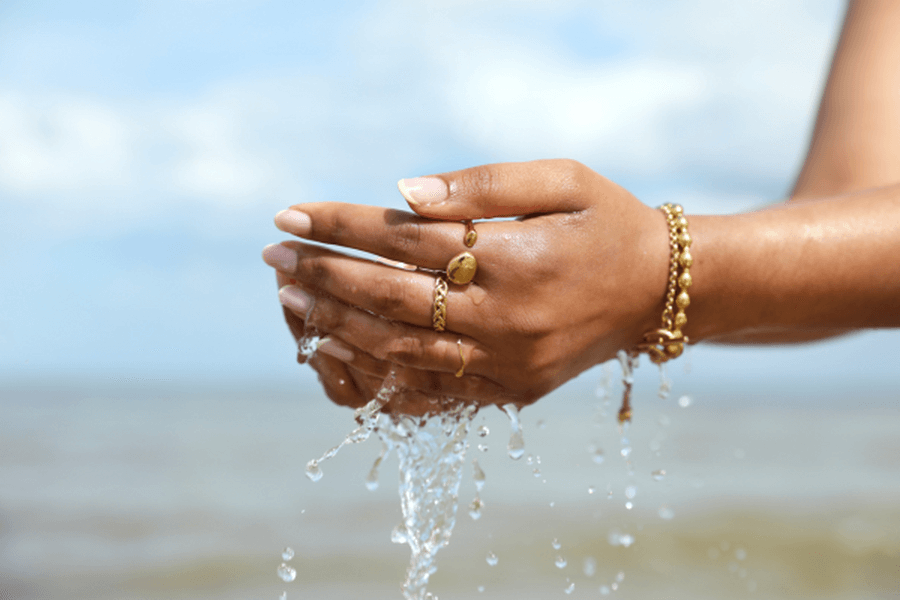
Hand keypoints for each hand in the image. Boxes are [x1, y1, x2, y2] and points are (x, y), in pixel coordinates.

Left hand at [264, 159, 670, 408]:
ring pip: (402, 351)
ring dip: (337, 325)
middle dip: (324, 274)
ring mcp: (507, 364)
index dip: (343, 225)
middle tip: (273, 256)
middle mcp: (507, 318)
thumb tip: (403, 193)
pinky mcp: (508, 392)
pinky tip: (337, 354)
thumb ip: (483, 184)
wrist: (656, 291)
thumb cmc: (607, 223)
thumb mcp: (562, 179)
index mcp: (518, 258)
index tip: (290, 213)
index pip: (407, 240)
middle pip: (392, 298)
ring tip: (290, 302)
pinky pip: (429, 393)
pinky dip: (377, 376)